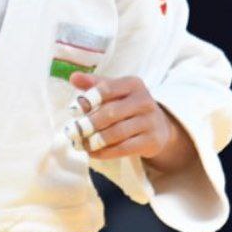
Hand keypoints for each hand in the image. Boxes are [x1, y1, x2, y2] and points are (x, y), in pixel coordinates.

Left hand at [65, 72, 195, 173]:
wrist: (158, 127)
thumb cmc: (128, 106)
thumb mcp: (115, 92)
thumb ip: (94, 85)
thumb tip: (74, 77)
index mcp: (133, 84)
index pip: (107, 88)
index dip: (89, 99)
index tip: (73, 111)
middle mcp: (144, 100)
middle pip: (110, 113)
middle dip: (89, 124)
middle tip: (73, 132)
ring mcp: (150, 121)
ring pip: (116, 133)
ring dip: (95, 140)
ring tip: (80, 144)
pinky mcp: (152, 141)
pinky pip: (124, 148)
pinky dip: (105, 152)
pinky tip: (92, 153)